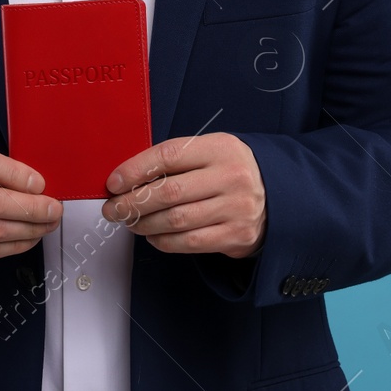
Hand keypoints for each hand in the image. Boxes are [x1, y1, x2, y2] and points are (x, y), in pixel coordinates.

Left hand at [101, 133, 265, 258]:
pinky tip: (152, 235)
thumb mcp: (210, 151)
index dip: (135, 170)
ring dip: (144, 224)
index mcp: (220, 148)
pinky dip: (163, 241)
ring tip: (129, 222)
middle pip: (169, 192)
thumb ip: (175, 160)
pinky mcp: (236, 236)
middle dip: (133, 202)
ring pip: (176, 220)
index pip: (168, 156)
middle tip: (113, 208)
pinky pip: (189, 242)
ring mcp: (235, 208)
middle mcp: (231, 177)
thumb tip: (127, 177)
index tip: (113, 182)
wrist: (277, 194)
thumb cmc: (230, 171)